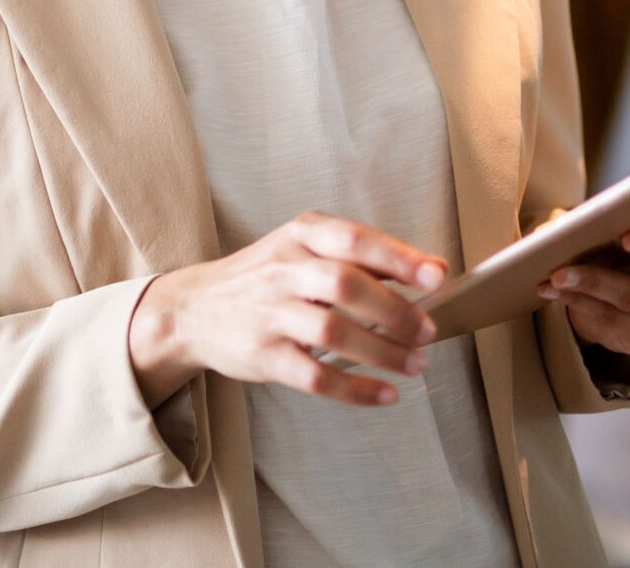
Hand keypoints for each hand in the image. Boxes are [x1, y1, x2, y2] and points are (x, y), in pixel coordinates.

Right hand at [129, 211, 446, 409]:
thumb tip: (431, 269)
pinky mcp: (262, 355)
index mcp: (300, 236)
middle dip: (394, 310)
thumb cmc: (264, 278)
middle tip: (427, 331)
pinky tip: (384, 393)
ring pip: (331, 330)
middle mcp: (282, 269)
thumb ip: (363, 258)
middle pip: (344, 284)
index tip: (435, 276)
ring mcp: (269, 312)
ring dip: (381, 351)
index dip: (398, 257)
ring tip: (415, 364)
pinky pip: (313, 375)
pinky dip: (354, 389)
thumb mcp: (304, 251)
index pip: (353, 239)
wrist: (193, 309)